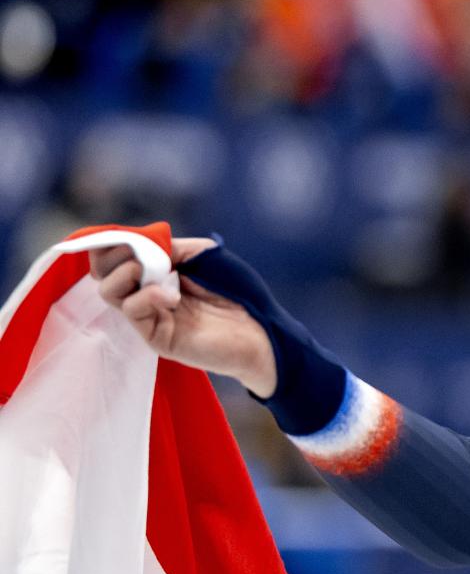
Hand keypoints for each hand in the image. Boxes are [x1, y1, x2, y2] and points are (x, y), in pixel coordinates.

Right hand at [90, 238, 277, 395]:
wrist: (263, 331)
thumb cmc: (240, 292)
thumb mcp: (203, 254)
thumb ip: (168, 246)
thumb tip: (138, 244)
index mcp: (157, 271)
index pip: (115, 256)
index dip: (111, 242)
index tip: (122, 236)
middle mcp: (147, 292)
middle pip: (103, 272)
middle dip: (113, 255)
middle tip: (136, 254)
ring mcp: (150, 316)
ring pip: (109, 292)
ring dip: (124, 273)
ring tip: (148, 271)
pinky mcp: (156, 337)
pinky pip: (132, 310)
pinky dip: (146, 296)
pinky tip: (171, 297)